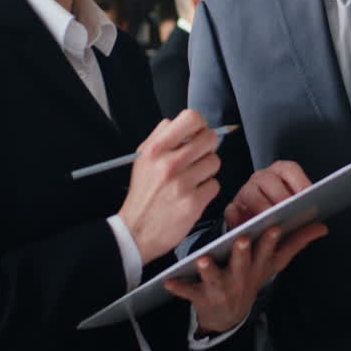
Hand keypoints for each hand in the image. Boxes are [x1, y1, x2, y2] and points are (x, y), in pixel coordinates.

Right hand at [117, 110, 220, 263]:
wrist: (135, 231)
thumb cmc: (143, 194)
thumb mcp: (142, 158)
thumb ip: (160, 136)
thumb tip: (179, 121)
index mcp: (155, 150)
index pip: (191, 118)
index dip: (199, 125)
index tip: (197, 133)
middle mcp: (169, 164)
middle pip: (210, 138)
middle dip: (207, 147)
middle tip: (198, 157)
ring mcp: (182, 184)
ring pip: (215, 161)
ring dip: (207, 170)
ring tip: (192, 178)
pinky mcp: (194, 203)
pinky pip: (215, 184)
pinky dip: (207, 189)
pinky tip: (193, 194)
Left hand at [165, 222, 327, 333]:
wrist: (226, 316)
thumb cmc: (250, 279)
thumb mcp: (273, 264)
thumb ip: (296, 242)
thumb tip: (322, 226)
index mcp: (257, 267)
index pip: (266, 252)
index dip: (269, 241)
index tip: (272, 226)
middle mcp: (241, 278)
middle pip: (242, 264)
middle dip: (241, 253)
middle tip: (240, 239)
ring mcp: (220, 289)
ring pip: (214, 278)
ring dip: (208, 270)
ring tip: (202, 259)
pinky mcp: (199, 297)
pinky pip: (188, 292)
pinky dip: (178, 288)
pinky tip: (168, 281)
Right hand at [224, 160, 311, 229]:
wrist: (254, 233)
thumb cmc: (278, 220)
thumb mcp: (295, 221)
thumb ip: (307, 224)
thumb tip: (323, 228)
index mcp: (280, 175)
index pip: (290, 169)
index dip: (299, 181)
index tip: (308, 196)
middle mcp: (262, 179)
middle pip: (269, 180)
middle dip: (280, 197)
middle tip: (290, 212)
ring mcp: (245, 192)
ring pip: (250, 193)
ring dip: (261, 207)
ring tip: (271, 222)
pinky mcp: (231, 208)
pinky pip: (231, 210)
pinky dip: (237, 218)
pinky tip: (247, 227)